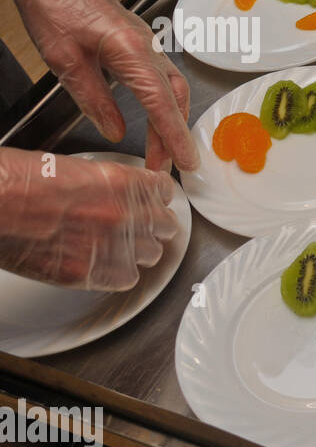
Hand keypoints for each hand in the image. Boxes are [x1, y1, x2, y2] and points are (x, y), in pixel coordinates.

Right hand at [0, 148, 178, 290]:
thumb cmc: (18, 181)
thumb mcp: (76, 168)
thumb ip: (110, 185)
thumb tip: (124, 196)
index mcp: (123, 182)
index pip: (165, 192)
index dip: (156, 199)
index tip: (152, 202)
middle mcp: (124, 215)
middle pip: (165, 226)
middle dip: (152, 226)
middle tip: (139, 227)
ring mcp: (110, 246)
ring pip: (151, 254)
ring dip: (138, 250)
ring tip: (119, 246)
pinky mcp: (91, 273)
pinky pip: (127, 278)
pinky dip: (119, 273)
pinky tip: (105, 263)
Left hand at [1, 0, 197, 171]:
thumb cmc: (52, 8)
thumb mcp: (65, 62)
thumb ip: (94, 99)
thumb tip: (114, 130)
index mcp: (130, 51)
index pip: (160, 103)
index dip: (174, 136)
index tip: (184, 162)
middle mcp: (146, 45)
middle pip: (174, 97)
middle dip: (173, 133)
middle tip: (165, 163)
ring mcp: (145, 41)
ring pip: (172, 86)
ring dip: (170, 117)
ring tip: (160, 146)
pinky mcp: (137, 39)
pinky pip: (162, 74)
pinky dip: (163, 99)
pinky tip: (153, 113)